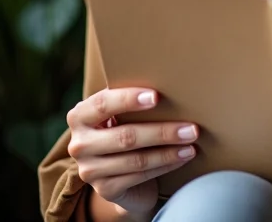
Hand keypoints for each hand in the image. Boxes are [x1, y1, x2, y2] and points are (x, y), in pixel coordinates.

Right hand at [67, 87, 198, 216]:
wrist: (115, 170)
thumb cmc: (123, 125)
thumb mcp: (121, 111)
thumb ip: (132, 97)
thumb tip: (170, 81)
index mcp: (81, 115)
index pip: (103, 104)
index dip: (128, 99)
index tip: (156, 97)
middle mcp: (80, 144)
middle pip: (126, 136)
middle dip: (163, 131)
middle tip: (191, 128)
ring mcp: (90, 171)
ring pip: (136, 160)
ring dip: (169, 151)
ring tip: (191, 143)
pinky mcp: (104, 190)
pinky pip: (140, 176)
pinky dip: (165, 165)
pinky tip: (182, 157)